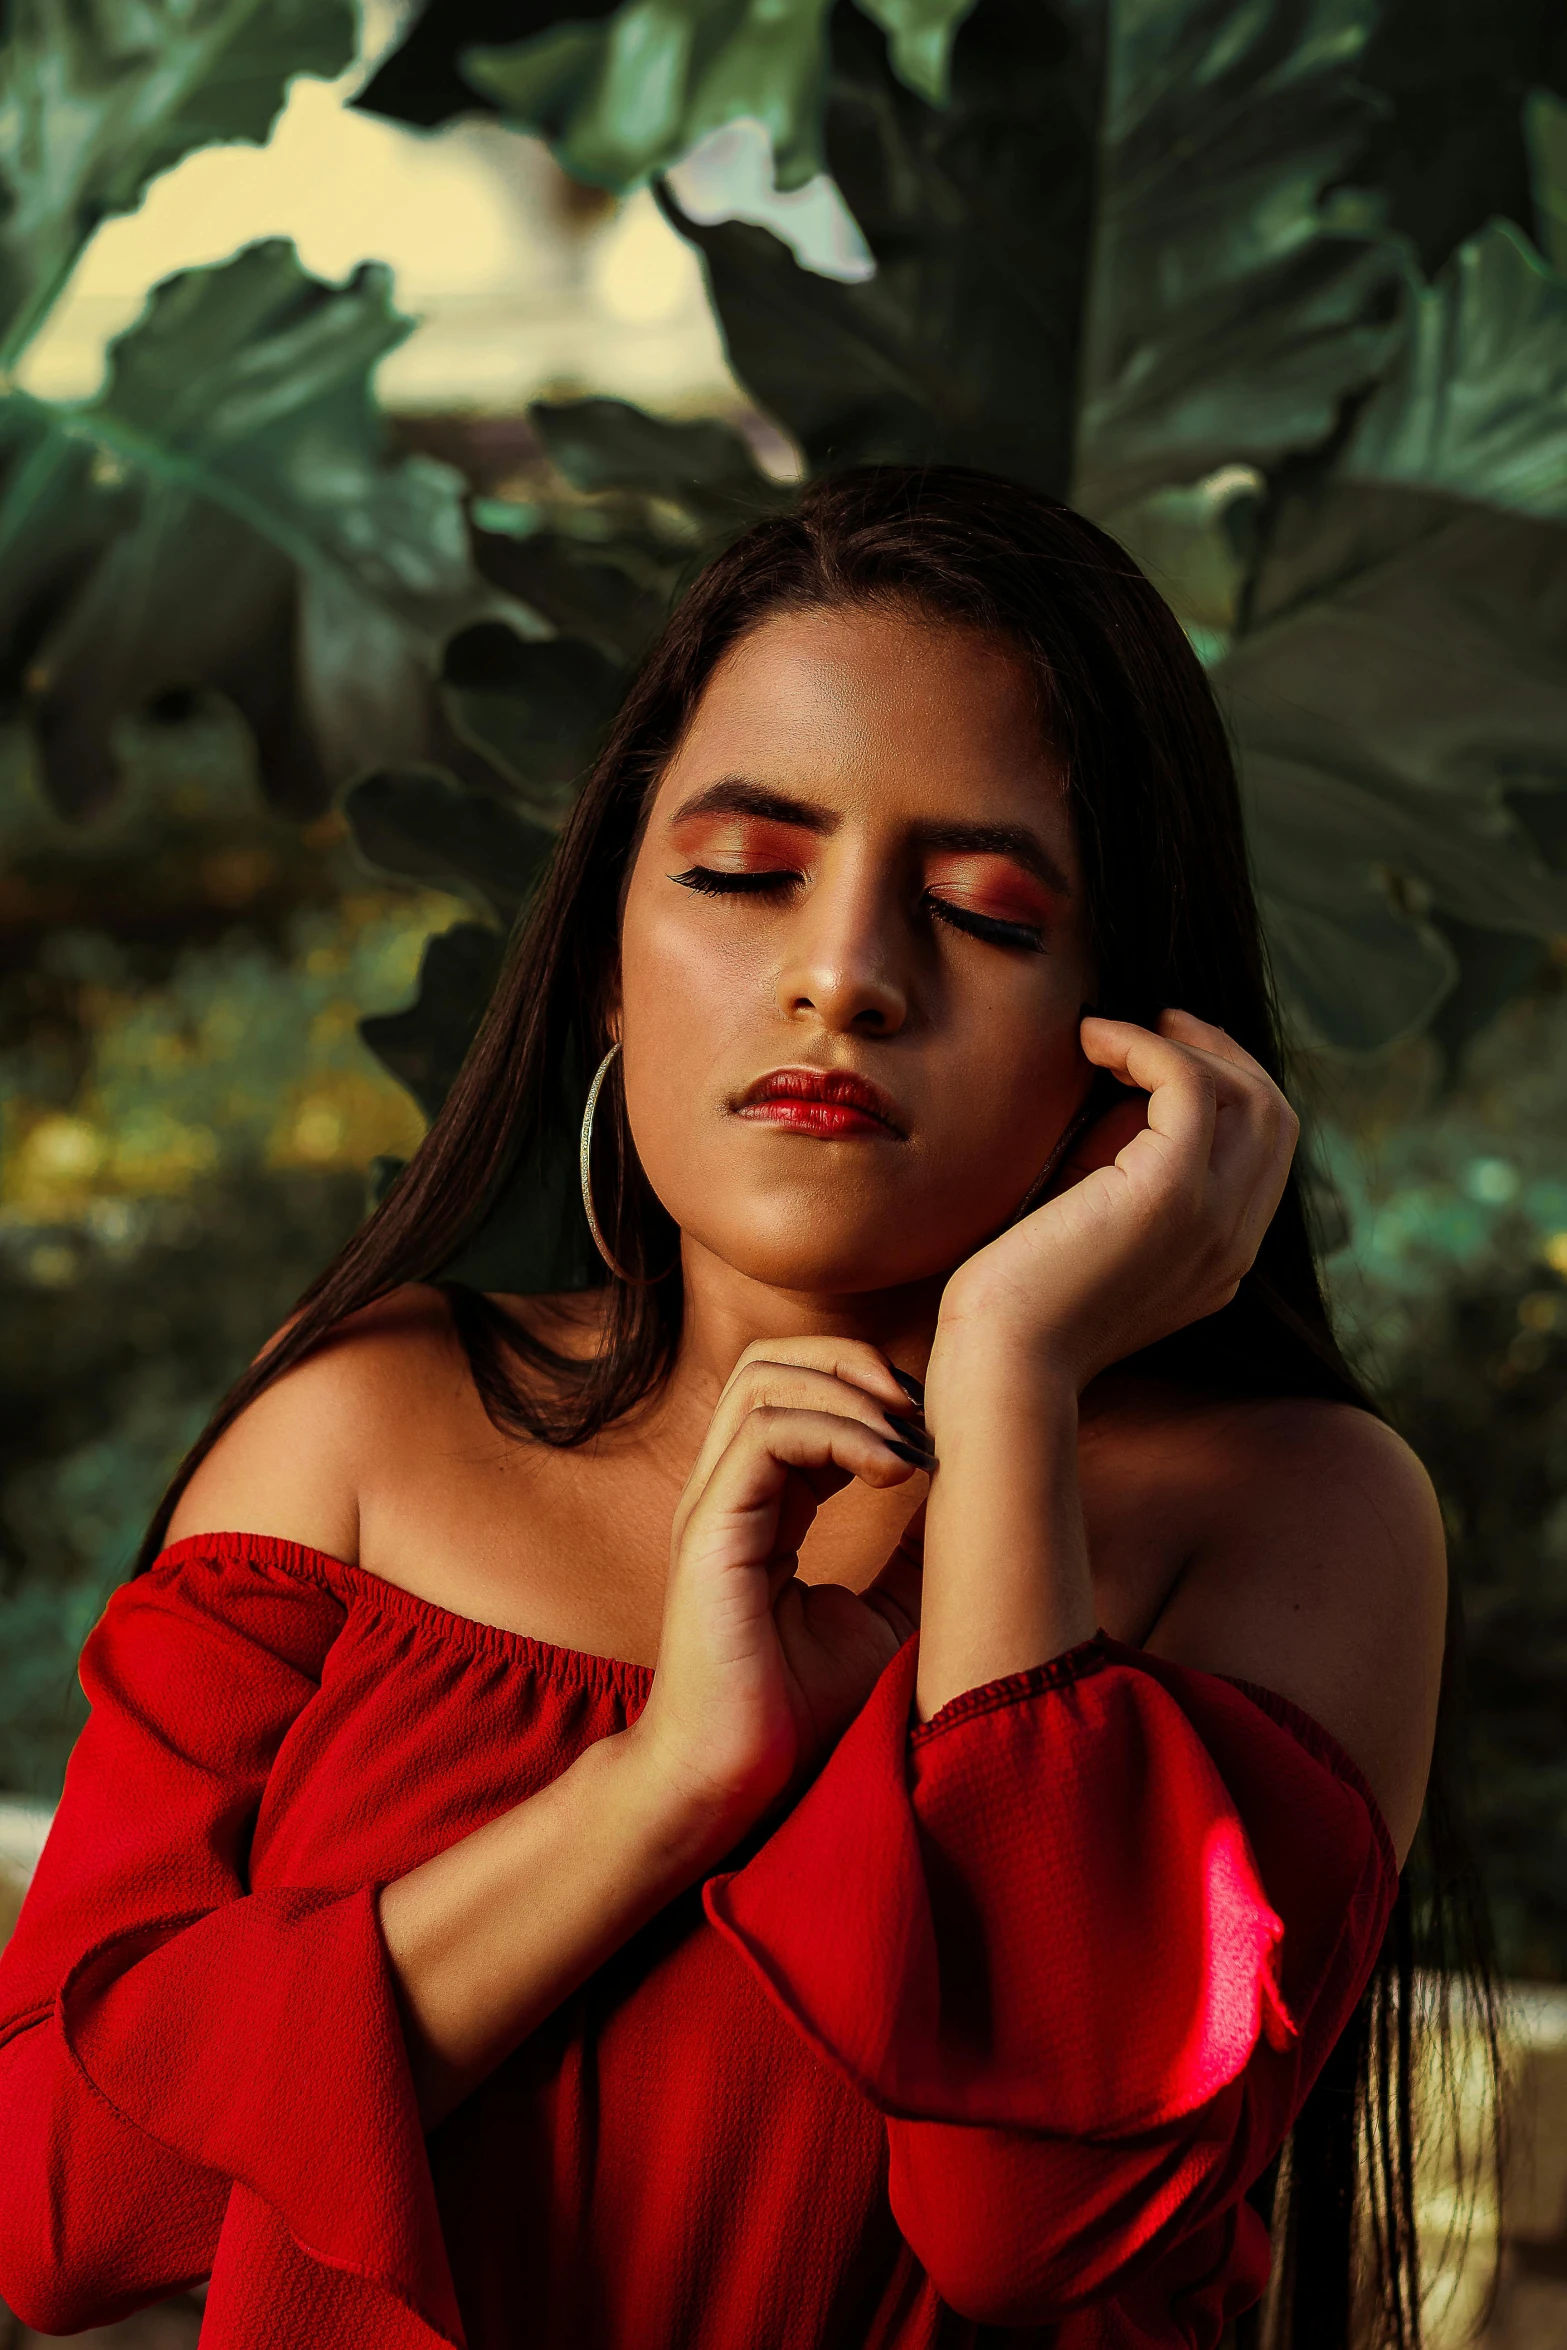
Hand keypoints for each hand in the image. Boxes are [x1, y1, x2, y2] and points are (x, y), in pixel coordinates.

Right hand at [626, 1339, 926, 1854]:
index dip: (868, 1385)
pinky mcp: (709, 1531)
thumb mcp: (883, 1618)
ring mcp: (713, 1504)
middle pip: (772, 1360)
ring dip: (850, 1388)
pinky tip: (894, 1471)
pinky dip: (837, 1432)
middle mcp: (729, 1489)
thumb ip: (912, 1556)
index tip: (935, 1428)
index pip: (796, 1388)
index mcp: (762, 1501)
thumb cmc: (797, 1714)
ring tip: (911, 1437)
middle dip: (856, 1362)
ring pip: (764, 1379)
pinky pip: (765, 1435)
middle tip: (924, 1411)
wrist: (731, 1783)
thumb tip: (974, 1505)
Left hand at [934, 1009, 1297, 1393]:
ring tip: (1112, 1033)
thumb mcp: (1084, 1246)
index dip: (1224, 1091)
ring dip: (1184, 1045)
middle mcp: (1233, 1244)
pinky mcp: (1171, 1195)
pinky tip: (1090, 1043)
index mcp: (1218, 1262)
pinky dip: (1144, 1046)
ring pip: (1248, 1094)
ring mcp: (1213, 1220)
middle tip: (1159, 1023)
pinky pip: (1189, 1084)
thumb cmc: (1013, 1314)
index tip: (1162, 1057)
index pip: (1262, 1155)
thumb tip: (1103, 1110)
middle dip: (1222, 1055)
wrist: (1000, 1370)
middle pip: (1272, 1116)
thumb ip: (1113, 1194)